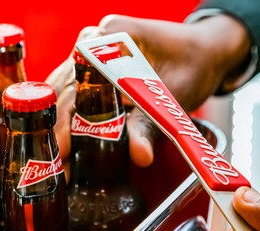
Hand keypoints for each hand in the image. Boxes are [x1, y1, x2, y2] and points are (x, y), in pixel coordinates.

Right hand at [46, 14, 250, 172]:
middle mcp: (96, 41)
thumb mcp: (171, 96)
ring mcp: (94, 53)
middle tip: (56, 164)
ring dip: (60, 124)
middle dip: (59, 127)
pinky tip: (67, 140)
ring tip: (57, 160)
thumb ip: (150, 125)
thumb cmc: (192, 65)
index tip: (62, 149)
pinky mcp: (97, 68)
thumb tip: (139, 156)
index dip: (66, 116)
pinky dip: (71, 116)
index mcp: (114, 36)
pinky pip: (76, 92)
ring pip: (66, 90)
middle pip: (67, 86)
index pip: (79, 78)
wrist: (203, 53)